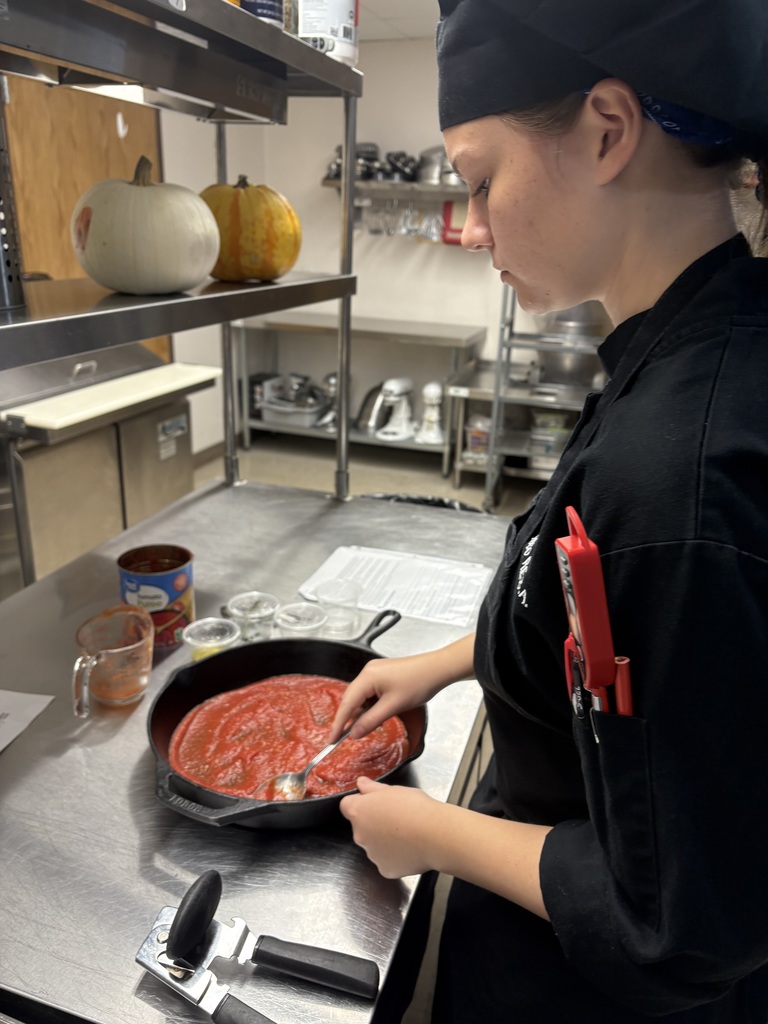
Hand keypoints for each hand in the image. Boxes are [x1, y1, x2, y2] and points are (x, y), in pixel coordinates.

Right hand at [328, 633, 475, 742]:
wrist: (437, 669)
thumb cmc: (418, 684)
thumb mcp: (393, 707)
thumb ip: (371, 721)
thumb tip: (354, 733)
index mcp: (367, 677)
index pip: (347, 704)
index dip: (338, 723)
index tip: (331, 739)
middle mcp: (367, 672)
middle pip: (351, 699)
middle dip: (347, 719)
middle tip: (341, 738)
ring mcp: (375, 672)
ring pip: (361, 696)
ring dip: (361, 713)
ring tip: (360, 729)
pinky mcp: (382, 674)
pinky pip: (370, 692)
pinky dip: (370, 706)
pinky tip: (374, 716)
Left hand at [340, 777, 439, 877]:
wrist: (433, 834)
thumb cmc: (414, 808)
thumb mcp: (393, 789)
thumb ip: (372, 788)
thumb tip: (361, 783)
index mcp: (359, 812)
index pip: (347, 805)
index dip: (361, 803)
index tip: (375, 803)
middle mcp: (360, 835)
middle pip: (362, 827)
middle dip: (374, 823)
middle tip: (396, 818)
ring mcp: (372, 855)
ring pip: (374, 845)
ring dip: (384, 840)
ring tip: (406, 834)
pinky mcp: (385, 869)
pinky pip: (387, 861)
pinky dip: (395, 857)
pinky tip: (409, 849)